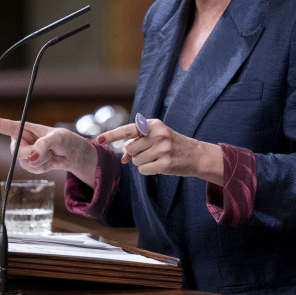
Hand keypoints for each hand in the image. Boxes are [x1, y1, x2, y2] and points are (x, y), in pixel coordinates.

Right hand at [0, 116, 97, 187]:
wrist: (73, 154)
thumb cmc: (67, 140)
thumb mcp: (59, 137)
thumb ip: (45, 144)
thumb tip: (32, 155)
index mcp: (23, 127)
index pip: (0, 125)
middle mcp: (20, 139)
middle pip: (16, 151)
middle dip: (32, 154)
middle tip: (48, 150)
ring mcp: (24, 153)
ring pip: (24, 162)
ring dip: (41, 161)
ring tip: (51, 154)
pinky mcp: (28, 164)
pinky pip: (30, 169)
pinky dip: (42, 167)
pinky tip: (49, 161)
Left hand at [97, 117, 223, 185]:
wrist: (196, 155)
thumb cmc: (171, 144)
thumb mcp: (155, 137)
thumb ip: (137, 143)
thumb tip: (121, 156)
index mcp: (153, 124)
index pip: (128, 130)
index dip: (112, 135)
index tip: (99, 139)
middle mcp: (158, 134)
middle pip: (130, 149)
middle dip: (135, 154)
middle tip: (149, 152)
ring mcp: (162, 149)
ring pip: (135, 161)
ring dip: (142, 162)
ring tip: (156, 158)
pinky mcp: (165, 163)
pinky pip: (143, 170)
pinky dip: (147, 170)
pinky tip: (159, 165)